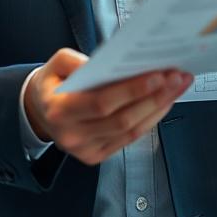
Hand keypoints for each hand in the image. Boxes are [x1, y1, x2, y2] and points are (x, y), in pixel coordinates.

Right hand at [24, 48, 191, 165]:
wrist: (40, 111)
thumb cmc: (53, 83)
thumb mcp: (56, 63)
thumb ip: (77, 60)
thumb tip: (108, 64)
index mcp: (59, 109)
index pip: (102, 102)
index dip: (132, 90)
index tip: (158, 76)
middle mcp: (72, 135)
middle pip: (122, 119)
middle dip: (154, 98)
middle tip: (176, 78)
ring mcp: (85, 150)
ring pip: (130, 131)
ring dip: (158, 108)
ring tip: (176, 88)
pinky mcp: (96, 156)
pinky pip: (130, 139)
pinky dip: (150, 120)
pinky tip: (162, 103)